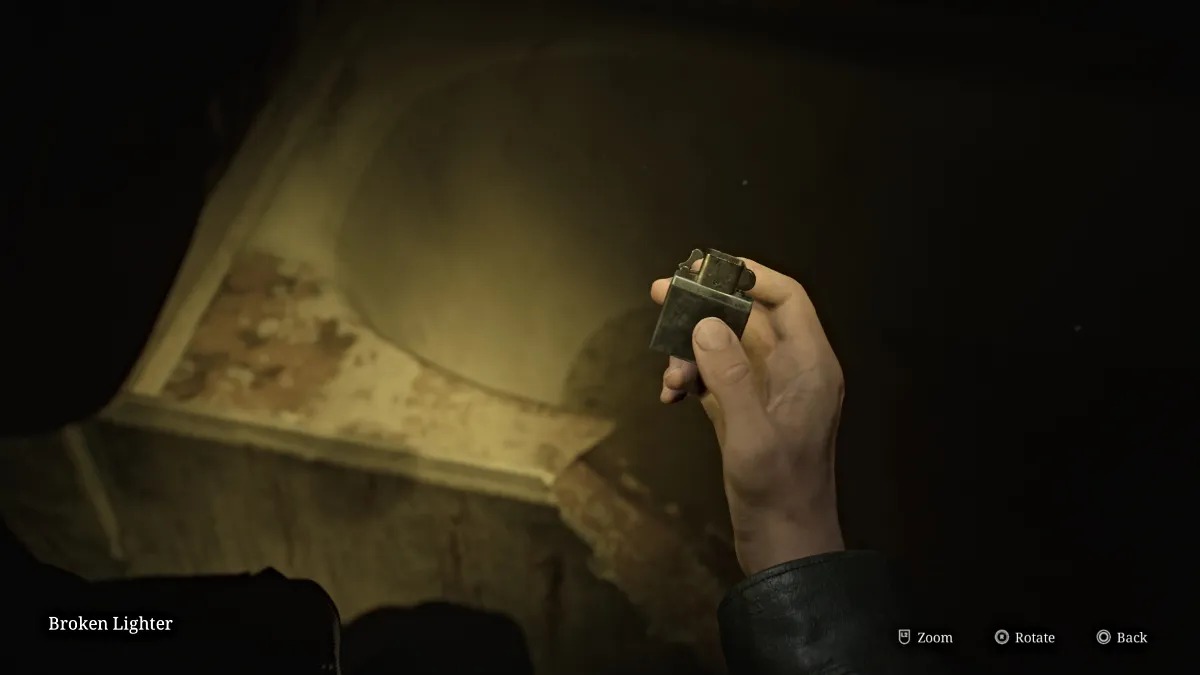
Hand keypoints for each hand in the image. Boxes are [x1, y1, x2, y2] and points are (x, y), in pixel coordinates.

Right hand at [651, 257, 845, 574]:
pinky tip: (671, 394)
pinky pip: (716, 377)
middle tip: (659, 296)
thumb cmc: (779, 493)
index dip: (750, 275)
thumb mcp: (752, 433)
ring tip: (669, 376)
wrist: (785, 547)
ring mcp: (768, 393)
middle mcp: (792, 372)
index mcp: (810, 366)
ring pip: (725, 347)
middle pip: (748, 318)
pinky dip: (692, 379)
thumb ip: (730, 375)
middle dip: (704, 309)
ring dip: (691, 352)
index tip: (706, 265)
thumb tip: (704, 325)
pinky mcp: (747, 413)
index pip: (786, 299)